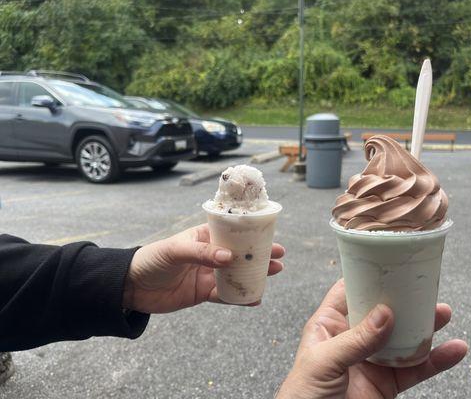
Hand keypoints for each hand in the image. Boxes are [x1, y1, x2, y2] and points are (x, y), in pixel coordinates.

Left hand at [123, 224, 284, 312]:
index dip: (251, 234)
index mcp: (203, 237)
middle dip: (259, 255)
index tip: (269, 235)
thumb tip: (229, 258)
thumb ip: (201, 253)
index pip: (231, 232)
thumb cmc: (151, 259)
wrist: (131, 288)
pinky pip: (225, 295)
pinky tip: (254, 299)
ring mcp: (207, 274)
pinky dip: (239, 297)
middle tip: (279, 257)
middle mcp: (208, 254)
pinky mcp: (203, 293)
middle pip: (239, 254)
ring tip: (273, 273)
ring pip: (236, 274)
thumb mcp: (175, 250)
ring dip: (254, 274)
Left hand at [277, 279, 467, 398]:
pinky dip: (436, 360)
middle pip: (382, 312)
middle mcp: (352, 338)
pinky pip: (415, 369)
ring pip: (403, 338)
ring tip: (444, 313)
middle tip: (426, 287)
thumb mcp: (324, 361)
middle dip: (404, 300)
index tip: (390, 263)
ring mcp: (372, 360)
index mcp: (329, 324)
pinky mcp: (387, 383)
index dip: (367, 277)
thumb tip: (386, 313)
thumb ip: (355, 340)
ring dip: (425, 326)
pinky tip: (454, 350)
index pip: (349, 292)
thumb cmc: (303, 393)